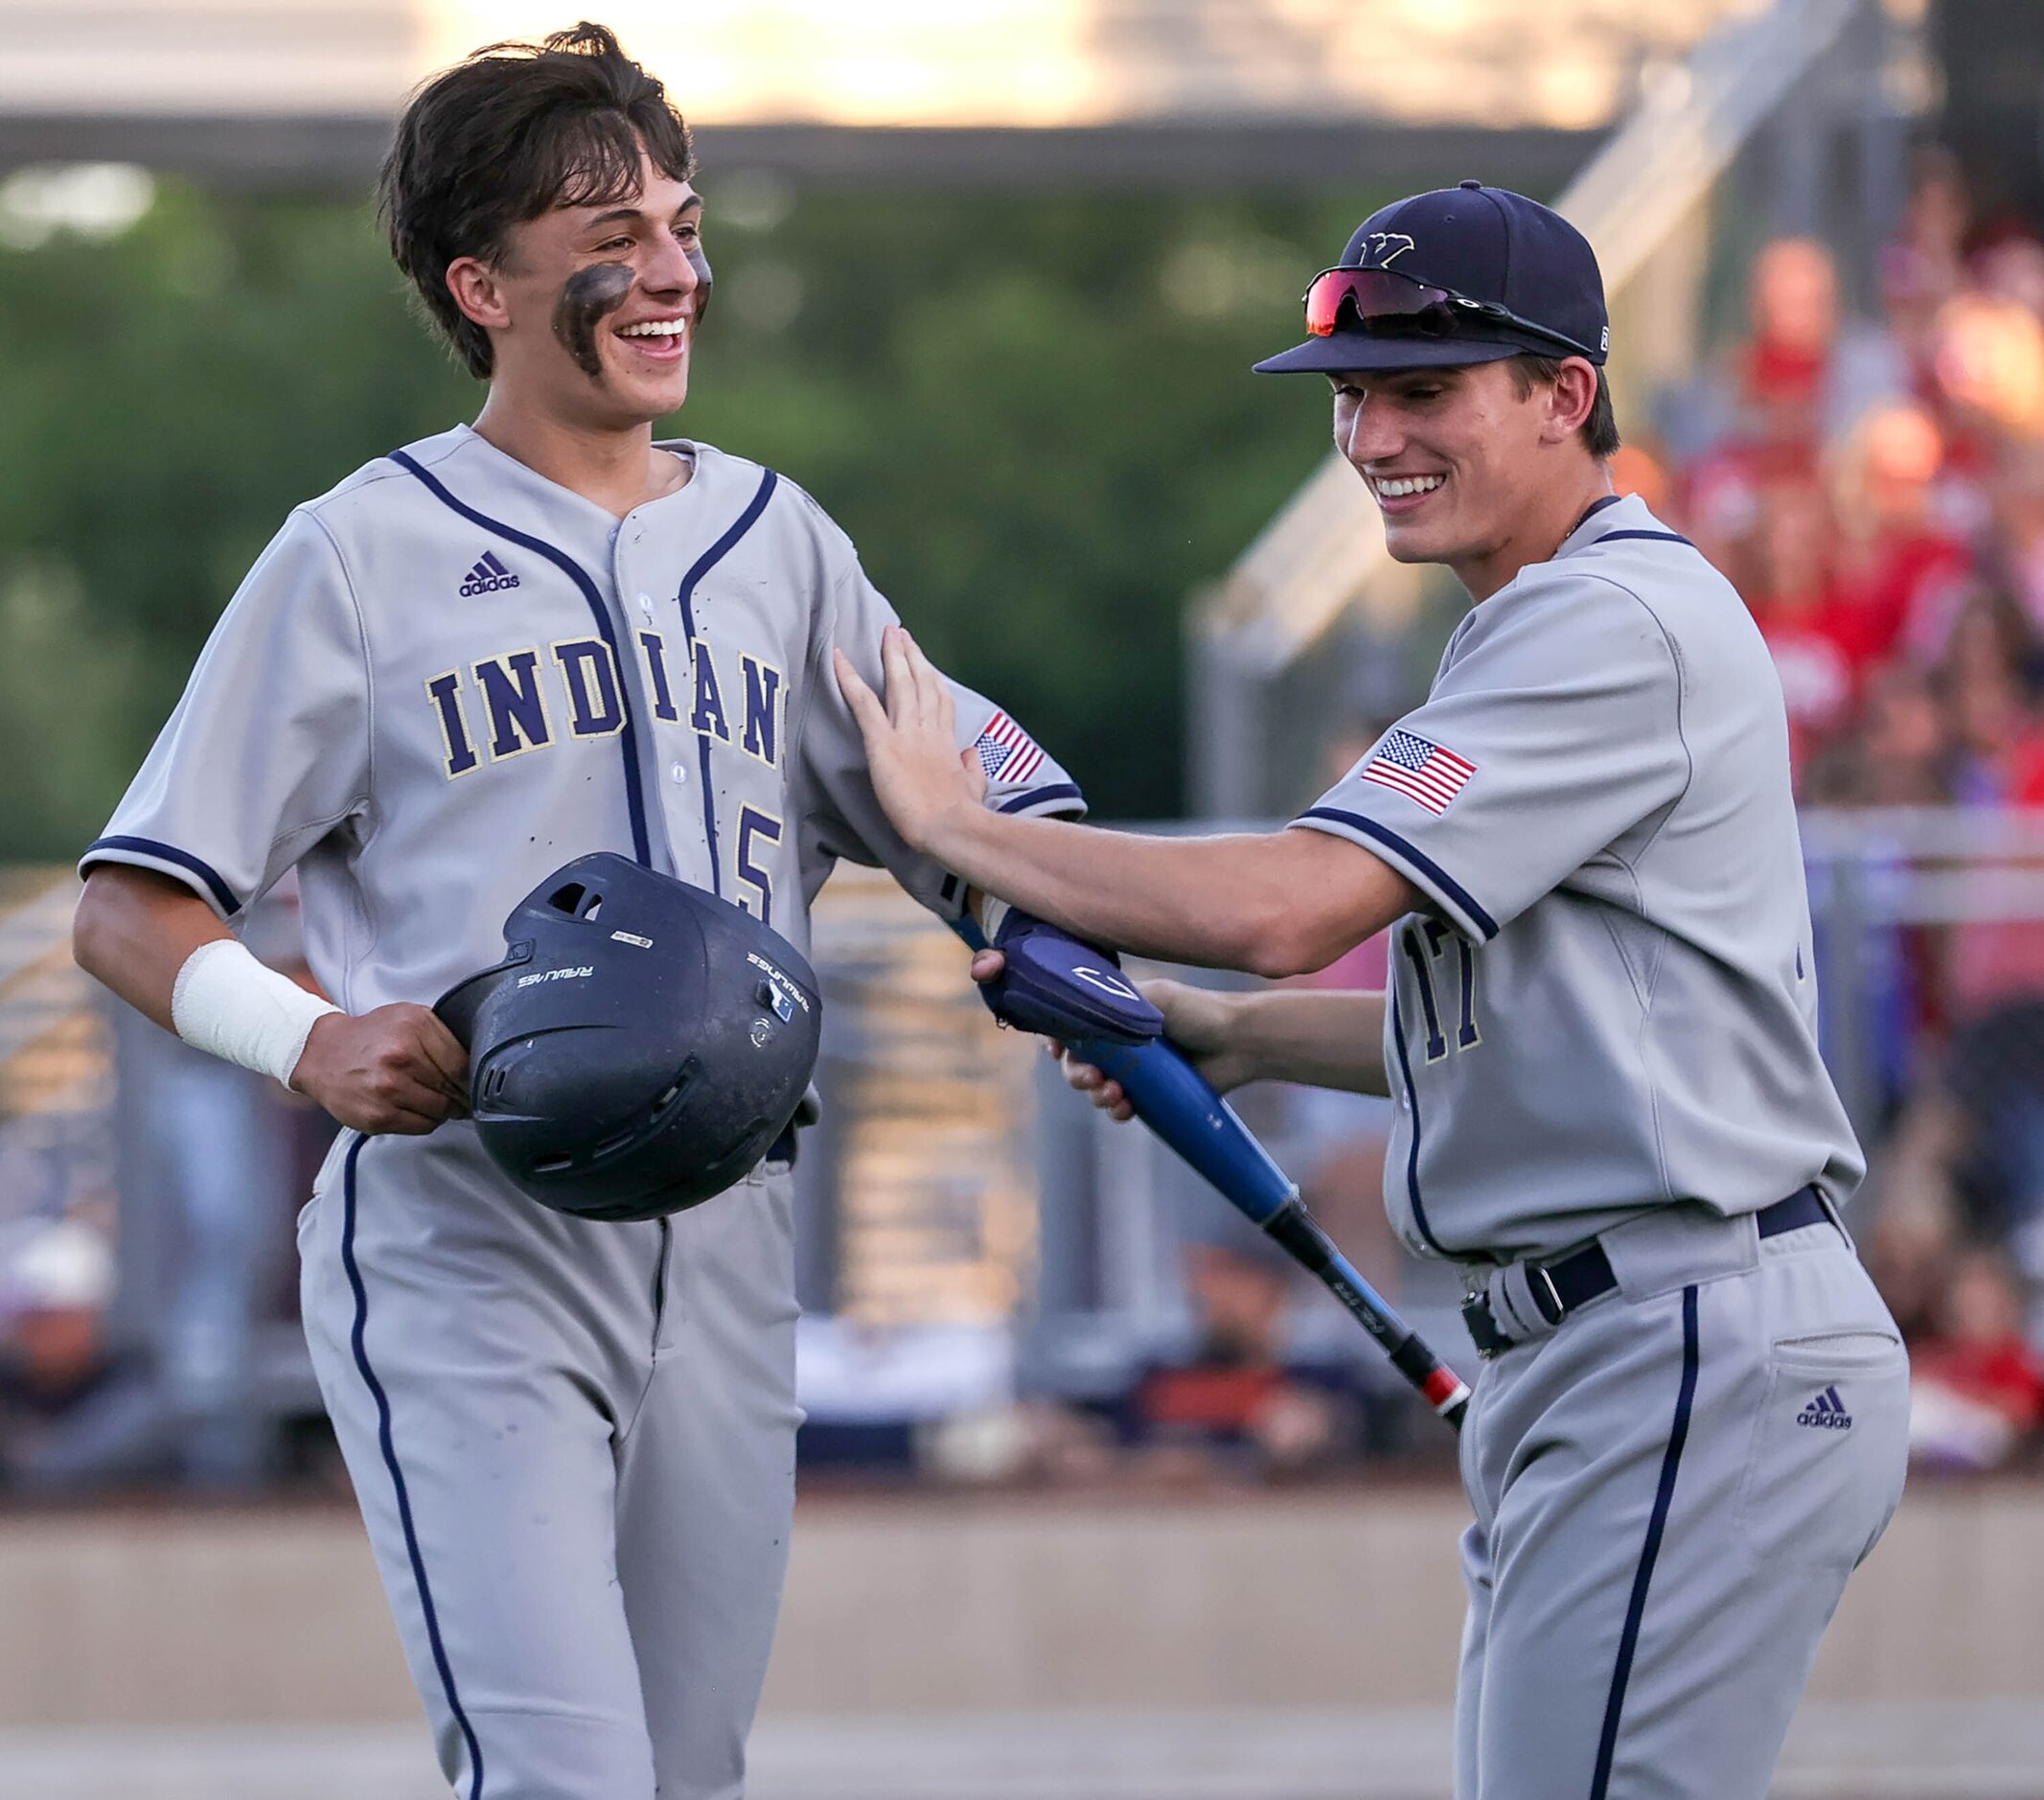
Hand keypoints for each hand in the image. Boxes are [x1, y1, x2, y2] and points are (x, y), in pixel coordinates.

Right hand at [292, 1004, 470, 1135]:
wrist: (323, 1054)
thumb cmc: (371, 1036)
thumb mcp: (410, 1018)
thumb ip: (443, 1036)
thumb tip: (478, 1062)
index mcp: (414, 1029)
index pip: (462, 1065)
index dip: (473, 1078)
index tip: (475, 1083)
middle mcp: (400, 1058)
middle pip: (453, 1089)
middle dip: (460, 1095)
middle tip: (459, 1095)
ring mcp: (388, 1090)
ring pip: (440, 1111)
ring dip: (444, 1110)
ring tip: (436, 1100)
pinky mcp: (378, 1116)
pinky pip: (422, 1126)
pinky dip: (427, 1120)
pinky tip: (418, 1108)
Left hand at [833, 626, 985, 853]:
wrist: (951, 826)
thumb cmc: (963, 814)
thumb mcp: (974, 786)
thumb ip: (971, 768)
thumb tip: (971, 755)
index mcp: (947, 741)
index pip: (939, 700)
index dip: (931, 677)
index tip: (924, 661)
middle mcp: (927, 729)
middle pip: (920, 681)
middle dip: (910, 654)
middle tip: (899, 633)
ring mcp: (906, 733)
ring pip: (898, 683)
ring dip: (891, 655)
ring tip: (886, 633)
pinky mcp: (883, 743)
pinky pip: (863, 704)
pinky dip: (849, 678)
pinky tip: (837, 658)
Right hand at [970, 953, 1252, 1121]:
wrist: (1237, 1042)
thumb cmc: (1197, 1011)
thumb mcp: (1152, 997)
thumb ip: (1111, 1003)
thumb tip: (1072, 1019)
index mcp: (1115, 1013)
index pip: (1073, 1027)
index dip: (1058, 1040)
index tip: (1055, 1049)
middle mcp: (1120, 1041)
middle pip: (1078, 1062)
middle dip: (1076, 1073)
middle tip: (1090, 1078)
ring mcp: (1135, 1070)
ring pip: (1096, 1088)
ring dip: (1096, 1095)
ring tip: (1113, 1094)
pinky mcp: (1150, 1096)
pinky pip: (1120, 1107)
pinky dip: (1116, 1110)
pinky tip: (1125, 1108)